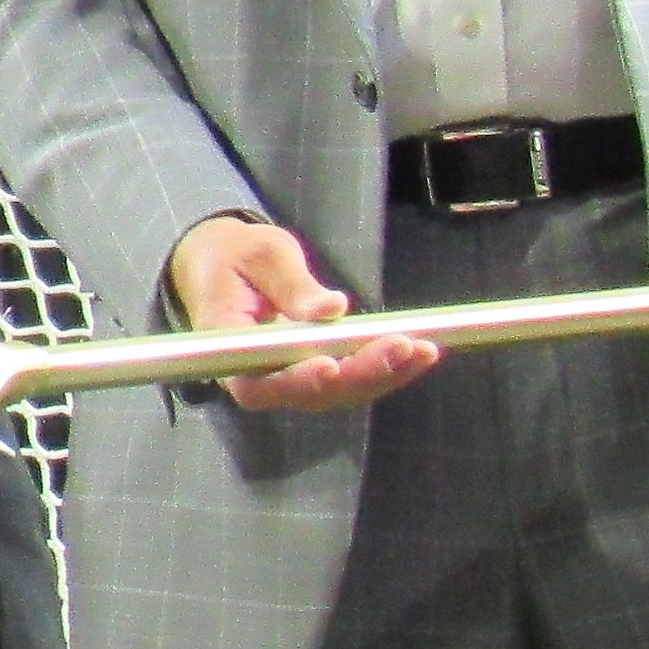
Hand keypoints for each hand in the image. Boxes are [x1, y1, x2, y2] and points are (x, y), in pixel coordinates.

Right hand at [167, 214, 441, 412]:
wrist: (226, 263)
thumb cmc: (236, 254)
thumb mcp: (260, 254)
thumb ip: (292, 284)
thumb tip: (332, 309)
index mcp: (225, 343)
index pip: (256, 380)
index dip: (295, 381)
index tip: (331, 364)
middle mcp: (253, 373)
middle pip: (307, 394)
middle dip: (359, 374)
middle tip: (403, 347)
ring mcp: (285, 377)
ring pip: (335, 393)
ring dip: (382, 375)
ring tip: (423, 350)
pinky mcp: (310, 371)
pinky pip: (348, 379)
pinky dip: (385, 368)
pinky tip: (420, 352)